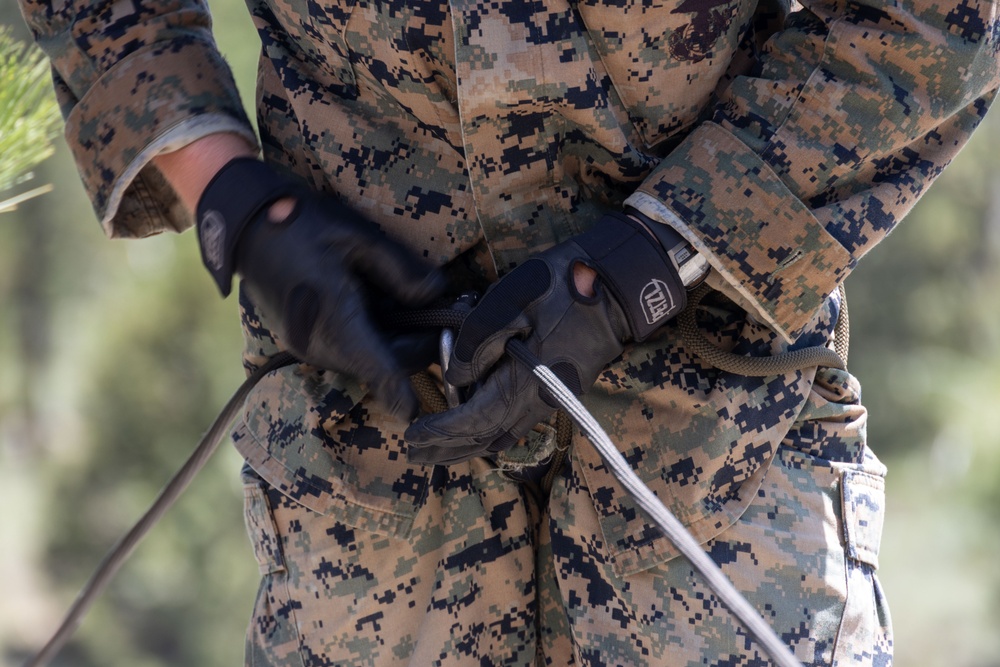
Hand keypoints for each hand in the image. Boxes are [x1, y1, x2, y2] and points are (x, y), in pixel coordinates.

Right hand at [196, 157, 445, 419]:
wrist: (244, 223)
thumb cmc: (300, 223)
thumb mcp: (357, 236)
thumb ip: (400, 269)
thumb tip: (436, 294)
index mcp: (332, 319)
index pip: (376, 368)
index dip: (400, 392)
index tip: (416, 413)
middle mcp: (315, 343)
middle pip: (375, 365)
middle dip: (410, 350)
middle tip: (438, 317)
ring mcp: (304, 344)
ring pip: (360, 360)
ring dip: (389, 344)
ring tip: (413, 306)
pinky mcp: (299, 338)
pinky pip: (343, 350)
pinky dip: (368, 338)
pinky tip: (379, 304)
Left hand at [404, 211, 685, 464]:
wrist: (616, 288)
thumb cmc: (561, 287)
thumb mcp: (509, 301)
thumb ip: (475, 341)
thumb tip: (453, 377)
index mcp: (521, 383)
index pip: (471, 420)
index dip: (439, 431)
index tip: (411, 435)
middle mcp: (536, 401)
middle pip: (484, 438)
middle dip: (447, 449)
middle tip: (414, 455)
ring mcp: (549, 399)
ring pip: (502, 435)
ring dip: (468, 446)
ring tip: (438, 451)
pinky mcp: (558, 390)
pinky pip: (518, 425)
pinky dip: (492, 434)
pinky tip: (480, 434)